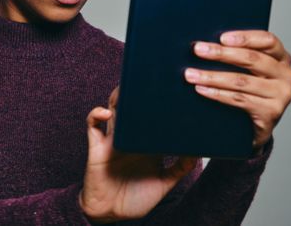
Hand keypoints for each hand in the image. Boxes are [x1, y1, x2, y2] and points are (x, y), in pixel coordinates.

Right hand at [80, 87, 198, 222]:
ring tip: (129, 87)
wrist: (111, 214)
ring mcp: (112, 139)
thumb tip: (197, 152)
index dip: (160, 103)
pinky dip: (96, 114)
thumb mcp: (164, 184)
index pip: (153, 116)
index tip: (173, 90)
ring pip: (113, 109)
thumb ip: (179, 169)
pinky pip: (93, 124)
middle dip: (138, 91)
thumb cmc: (136, 199)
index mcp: (146, 142)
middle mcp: (130, 136)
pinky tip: (106, 112)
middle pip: (133, 106)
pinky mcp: (97, 146)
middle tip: (151, 78)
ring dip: (119, 96)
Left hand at [184, 31, 290, 149]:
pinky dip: (217, 93)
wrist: (257, 126)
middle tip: (198, 50)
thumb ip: (240, 54)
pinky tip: (202, 89)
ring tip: (191, 74)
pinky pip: (239, 99)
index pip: (268, 40)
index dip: (245, 38)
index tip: (222, 38)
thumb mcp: (251, 70)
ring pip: (241, 81)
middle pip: (252, 59)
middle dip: (221, 54)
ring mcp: (281, 95)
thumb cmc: (251, 90)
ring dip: (212, 76)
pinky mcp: (271, 112)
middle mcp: (286, 75)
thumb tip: (207, 43)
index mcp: (282, 58)